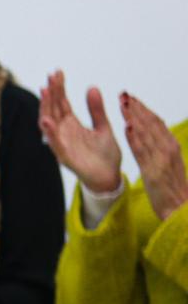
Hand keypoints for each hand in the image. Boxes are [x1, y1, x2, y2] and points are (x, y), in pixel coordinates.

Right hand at [38, 72, 122, 194]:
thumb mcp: (103, 127)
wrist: (109, 176)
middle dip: (52, 93)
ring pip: (50, 123)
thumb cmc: (105, 155)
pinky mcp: (65, 157)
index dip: (59, 88)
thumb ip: (96, 109)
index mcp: (72, 125)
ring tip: (45, 92)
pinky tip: (46, 120)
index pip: (62, 103)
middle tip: (51, 76)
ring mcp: (62, 144)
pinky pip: (55, 144)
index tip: (57, 73)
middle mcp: (64, 133)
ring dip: (46, 108)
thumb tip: (92, 87)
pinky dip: (50, 133)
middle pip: (54, 109)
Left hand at [123, 92, 186, 222]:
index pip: (156, 123)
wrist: (180, 209)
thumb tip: (152, 137)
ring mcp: (162, 159)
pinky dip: (136, 137)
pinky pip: (143, 151)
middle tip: (123, 94)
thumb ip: (160, 150)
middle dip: (137, 108)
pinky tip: (127, 126)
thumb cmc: (172, 188)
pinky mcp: (154, 171)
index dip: (143, 109)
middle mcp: (168, 148)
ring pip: (147, 133)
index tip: (132, 98)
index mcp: (171, 146)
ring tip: (123, 104)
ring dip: (134, 116)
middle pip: (151, 123)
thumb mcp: (168, 164)